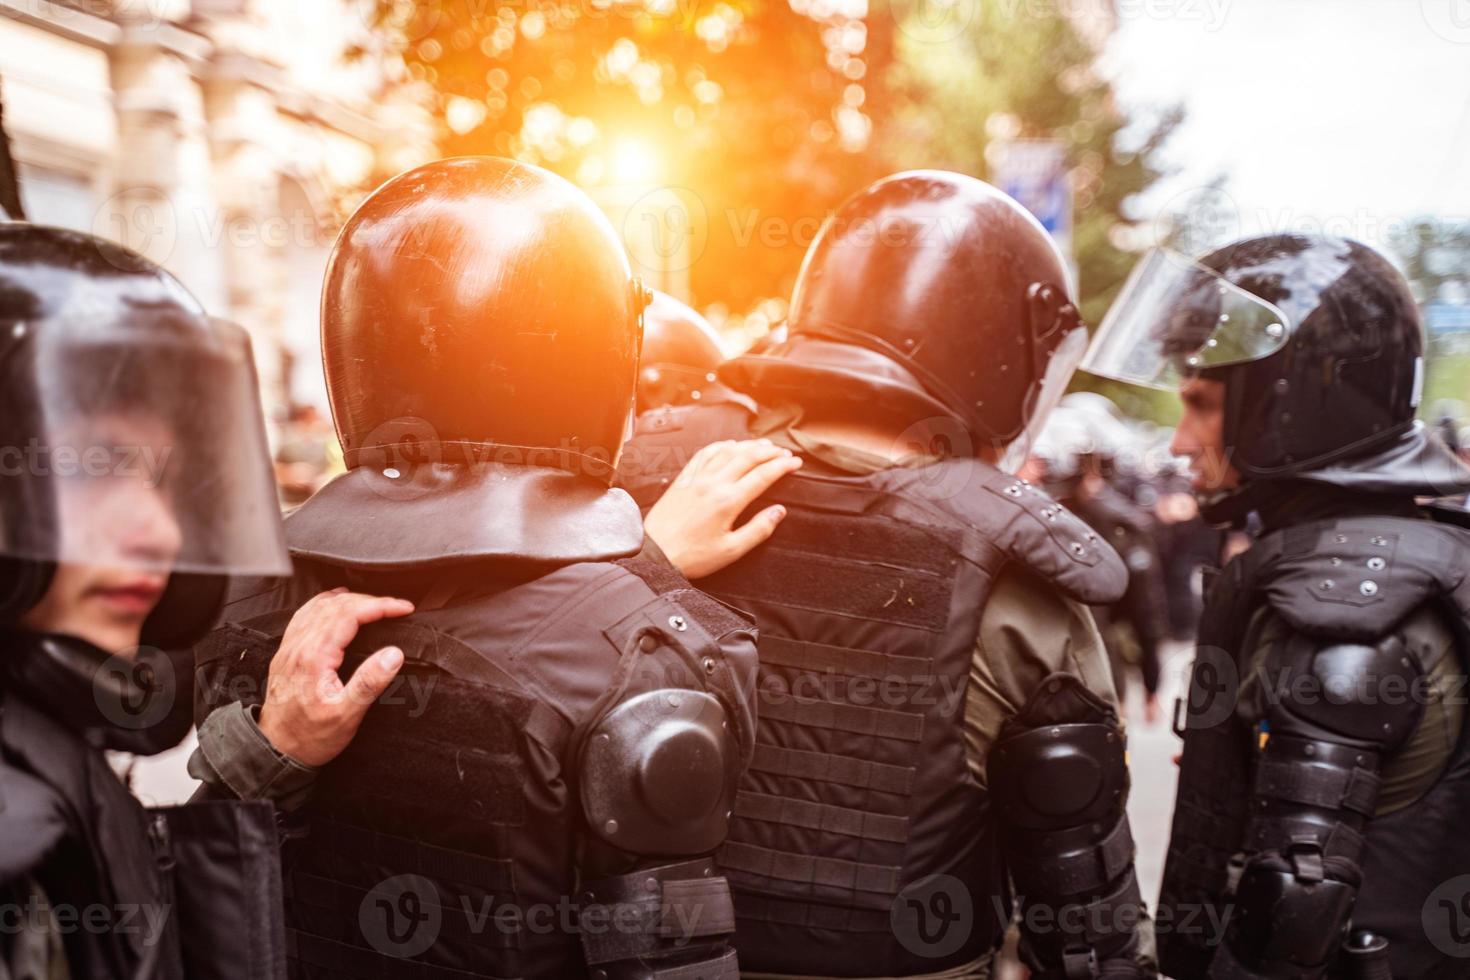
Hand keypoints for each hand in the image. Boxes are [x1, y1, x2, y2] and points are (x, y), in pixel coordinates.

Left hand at [256, 588, 413, 766]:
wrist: (276, 750)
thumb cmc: (311, 737)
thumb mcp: (347, 715)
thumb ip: (369, 681)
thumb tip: (394, 654)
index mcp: (315, 657)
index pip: (350, 615)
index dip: (380, 606)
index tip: (404, 608)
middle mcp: (299, 646)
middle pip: (336, 606)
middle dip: (369, 601)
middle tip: (394, 607)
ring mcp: (290, 648)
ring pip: (318, 607)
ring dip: (348, 600)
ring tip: (372, 603)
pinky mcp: (286, 654)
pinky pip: (304, 616)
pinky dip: (323, 604)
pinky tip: (332, 605)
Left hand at [644, 439, 801, 578]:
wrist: (654, 553)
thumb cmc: (691, 556)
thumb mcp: (731, 550)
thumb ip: (758, 530)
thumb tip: (778, 512)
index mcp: (728, 501)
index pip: (763, 475)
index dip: (782, 466)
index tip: (795, 463)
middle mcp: (713, 484)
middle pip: (748, 457)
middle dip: (771, 452)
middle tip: (785, 453)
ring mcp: (697, 478)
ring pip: (728, 451)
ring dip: (749, 445)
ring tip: (764, 446)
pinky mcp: (684, 479)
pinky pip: (705, 453)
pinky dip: (722, 446)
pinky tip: (730, 445)